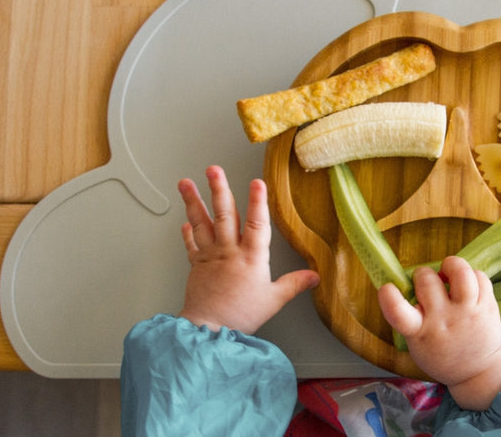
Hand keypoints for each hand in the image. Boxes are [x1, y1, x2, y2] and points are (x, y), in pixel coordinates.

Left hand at [177, 165, 319, 332]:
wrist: (209, 329)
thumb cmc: (241, 315)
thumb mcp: (274, 300)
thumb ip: (294, 284)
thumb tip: (314, 276)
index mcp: (251, 258)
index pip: (257, 224)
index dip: (258, 202)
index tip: (257, 182)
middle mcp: (229, 251)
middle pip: (224, 215)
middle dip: (219, 189)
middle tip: (213, 170)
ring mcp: (210, 256)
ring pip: (202, 223)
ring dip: (193, 201)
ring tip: (186, 182)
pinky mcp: (196, 265)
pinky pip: (191, 243)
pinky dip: (187, 231)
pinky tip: (185, 219)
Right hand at [378, 256, 500, 410]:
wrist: (480, 370)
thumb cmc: (440, 352)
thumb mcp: (417, 343)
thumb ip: (410, 316)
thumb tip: (408, 281)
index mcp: (420, 332)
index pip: (399, 313)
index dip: (389, 297)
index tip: (387, 288)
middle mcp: (444, 320)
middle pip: (428, 280)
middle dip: (423, 274)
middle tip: (427, 283)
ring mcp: (468, 312)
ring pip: (461, 272)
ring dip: (451, 265)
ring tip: (449, 273)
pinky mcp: (488, 306)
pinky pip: (480, 276)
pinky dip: (471, 275)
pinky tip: (467, 285)